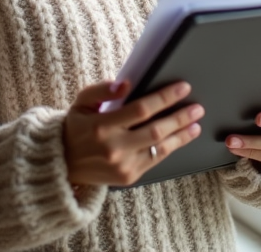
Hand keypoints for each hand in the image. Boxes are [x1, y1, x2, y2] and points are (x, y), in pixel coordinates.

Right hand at [64, 80, 204, 187]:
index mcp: (101, 126)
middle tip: (197, 107)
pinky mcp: (128, 177)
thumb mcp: (81, 102)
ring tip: (196, 124)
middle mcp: (113, 148)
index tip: (183, 88)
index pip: (140, 109)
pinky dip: (170, 148)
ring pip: (159, 148)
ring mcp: (122, 165)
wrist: (62, 164)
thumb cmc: (75, 127)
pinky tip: (181, 138)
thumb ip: (101, 90)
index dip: (164, 98)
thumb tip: (125, 84)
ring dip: (181, 135)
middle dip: (180, 117)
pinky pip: (155, 160)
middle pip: (155, 130)